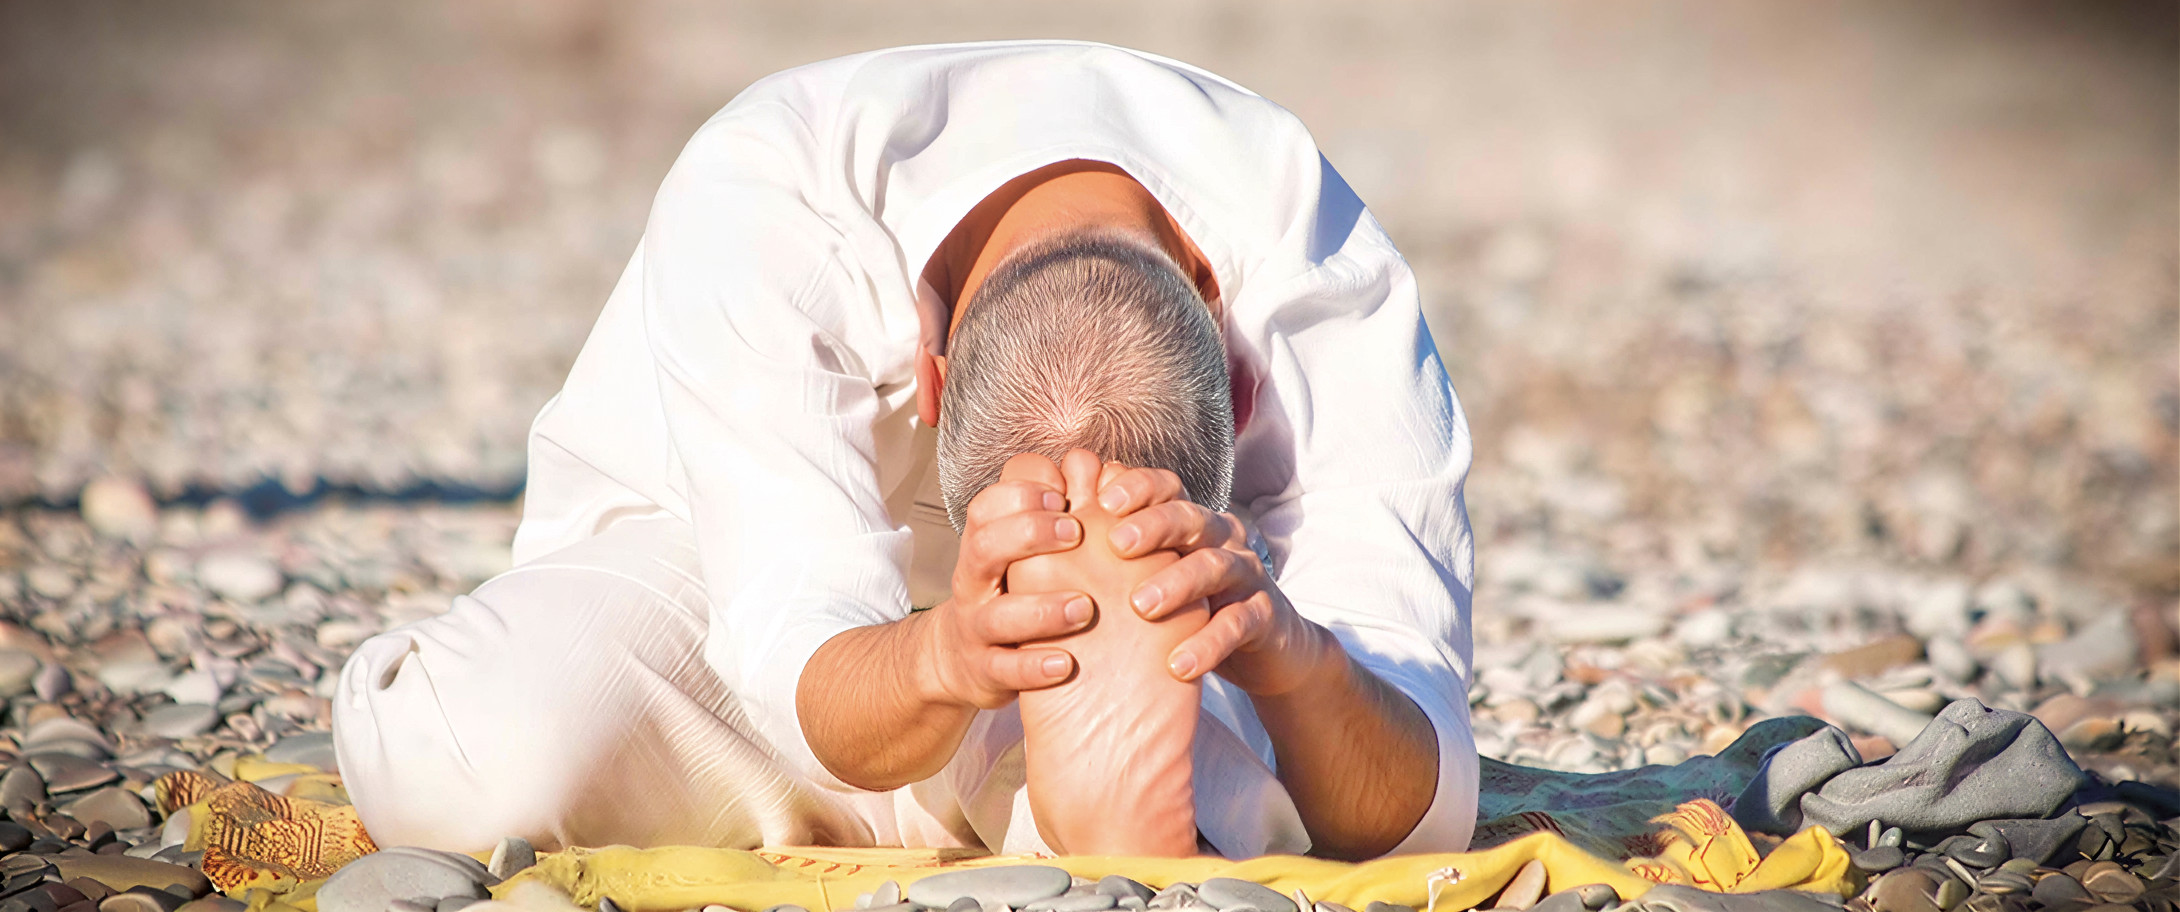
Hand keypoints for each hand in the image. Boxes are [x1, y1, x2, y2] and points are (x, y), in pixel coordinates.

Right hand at [920, 453, 1093, 709]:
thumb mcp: (1021, 551)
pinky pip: (1004, 670)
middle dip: (1029, 534)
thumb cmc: (1011, 590)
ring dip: (1042, 609)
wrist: (962, 658)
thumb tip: (1097, 468)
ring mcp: (977, 628)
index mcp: (985, 545)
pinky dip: (1034, 667)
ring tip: (1085, 608)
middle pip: (983, 546)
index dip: (1021, 493)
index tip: (1063, 494)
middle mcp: (974, 581)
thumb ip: (1052, 514)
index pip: (987, 506)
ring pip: (997, 615)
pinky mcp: (985, 671)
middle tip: (1078, 533)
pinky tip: (1067, 665)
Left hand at [1096, 465, 1338, 696]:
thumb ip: (1120, 552)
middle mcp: (1222, 538)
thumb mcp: (1159, 574)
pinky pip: (1238, 624)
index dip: (1139, 487)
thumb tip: (1059, 521)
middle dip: (1154, 526)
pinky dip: (1208, 643)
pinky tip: (1177, 665)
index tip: (1103, 499)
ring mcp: (1247, 574)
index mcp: (1192, 521)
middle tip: (1116, 543)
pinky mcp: (1264, 616)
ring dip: (1177, 583)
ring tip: (1140, 606)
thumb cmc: (1193, 606)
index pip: (1168, 488)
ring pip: (1216, 566)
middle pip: (1191, 517)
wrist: (1266, 650)